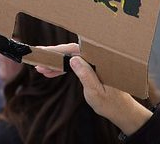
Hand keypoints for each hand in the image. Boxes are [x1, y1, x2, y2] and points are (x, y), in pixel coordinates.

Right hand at [35, 44, 151, 134]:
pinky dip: (63, 69)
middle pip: (71, 51)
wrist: (121, 110)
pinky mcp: (91, 68)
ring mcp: (93, 62)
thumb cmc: (111, 103)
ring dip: (56, 64)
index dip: (58, 50)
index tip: (45, 51)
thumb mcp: (96, 92)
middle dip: (53, 57)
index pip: (75, 49)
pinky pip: (74, 65)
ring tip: (41, 69)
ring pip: (71, 58)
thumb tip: (73, 59)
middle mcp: (96, 58)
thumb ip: (86, 75)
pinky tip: (51, 73)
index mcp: (99, 60)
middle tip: (37, 61)